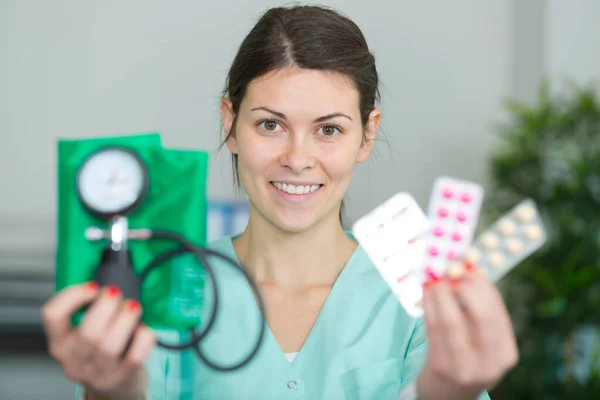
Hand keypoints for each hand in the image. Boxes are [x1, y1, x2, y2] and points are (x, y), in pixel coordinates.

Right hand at [41, 282, 155, 398]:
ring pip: (110, 344)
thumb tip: (107, 285)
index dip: (73, 295)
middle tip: (117, 295)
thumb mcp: (83, 335)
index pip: (53, 316)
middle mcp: (74, 360)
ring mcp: (98, 373)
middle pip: (88, 331)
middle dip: (107, 305)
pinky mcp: (122, 378)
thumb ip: (88, 312)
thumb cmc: (100, 355)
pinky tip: (143, 328)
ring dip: (126, 318)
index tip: (93, 286)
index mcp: (60, 344)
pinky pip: (136, 355)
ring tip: (132, 308)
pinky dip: (143, 336)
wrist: (114, 390)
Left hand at [416, 264, 517, 399]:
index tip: (468, 264)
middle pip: (481, 316)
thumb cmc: (465, 358)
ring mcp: (465, 367)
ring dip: (441, 293)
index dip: (482, 285)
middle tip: (451, 268)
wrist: (448, 395)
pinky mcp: (441, 366)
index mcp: (505, 352)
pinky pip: (434, 329)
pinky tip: (426, 292)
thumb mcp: (481, 340)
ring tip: (434, 276)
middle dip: (465, 287)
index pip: (497, 312)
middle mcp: (490, 363)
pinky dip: (429, 305)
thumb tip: (467, 268)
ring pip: (453, 321)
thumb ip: (478, 309)